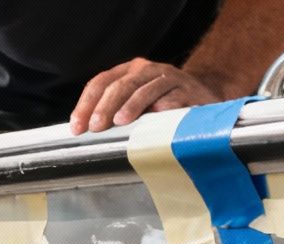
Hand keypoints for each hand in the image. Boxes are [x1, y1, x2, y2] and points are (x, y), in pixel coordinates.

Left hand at [69, 58, 221, 133]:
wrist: (205, 96)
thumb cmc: (165, 105)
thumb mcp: (137, 105)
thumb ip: (115, 112)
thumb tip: (86, 133)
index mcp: (129, 72)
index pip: (101, 82)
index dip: (86, 104)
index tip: (77, 127)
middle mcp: (147, 70)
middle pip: (121, 85)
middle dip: (105, 106)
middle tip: (96, 127)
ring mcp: (169, 78)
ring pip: (145, 89)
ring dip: (131, 106)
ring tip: (120, 122)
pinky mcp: (188, 90)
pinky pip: (173, 98)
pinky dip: (163, 107)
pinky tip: (155, 118)